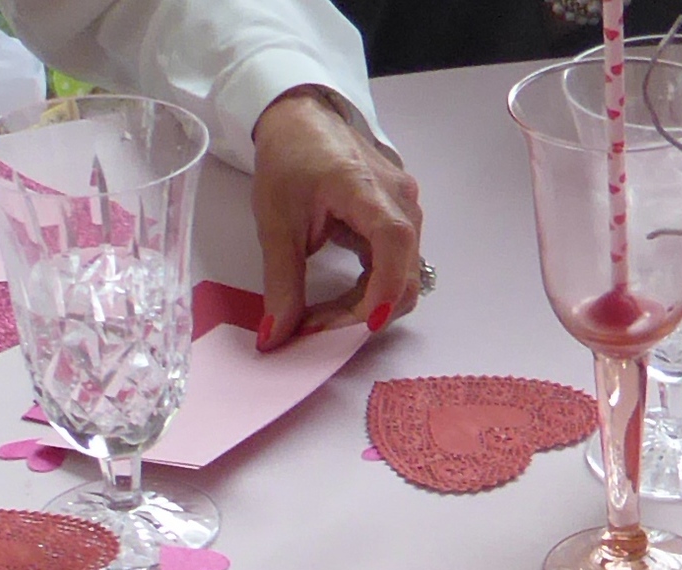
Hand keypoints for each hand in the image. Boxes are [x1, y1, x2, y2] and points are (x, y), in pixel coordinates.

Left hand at [251, 86, 425, 347]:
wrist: (300, 119)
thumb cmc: (288, 158)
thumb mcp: (276, 222)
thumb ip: (281, 282)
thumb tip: (274, 337)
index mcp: (366, 187)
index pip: (393, 243)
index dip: (384, 289)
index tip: (361, 325)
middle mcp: (399, 198)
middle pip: (404, 273)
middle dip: (367, 311)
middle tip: (322, 329)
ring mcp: (407, 208)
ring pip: (404, 276)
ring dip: (370, 305)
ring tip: (328, 315)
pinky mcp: (403, 219)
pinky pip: (398, 267)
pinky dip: (373, 290)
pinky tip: (345, 296)